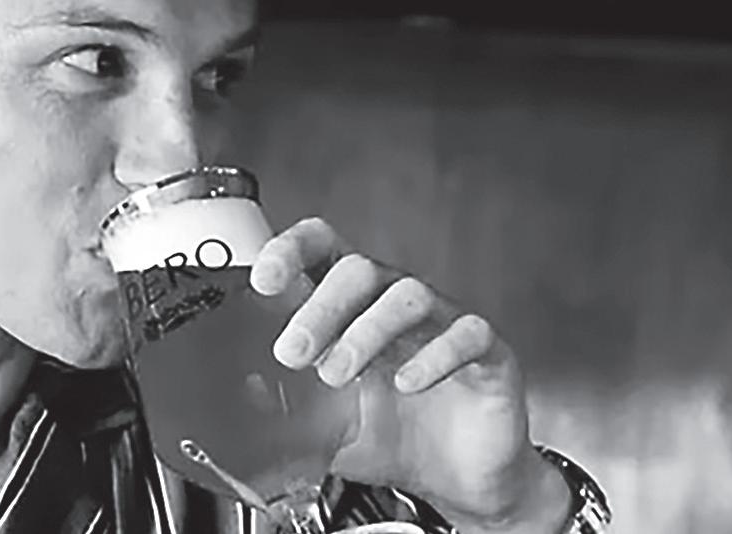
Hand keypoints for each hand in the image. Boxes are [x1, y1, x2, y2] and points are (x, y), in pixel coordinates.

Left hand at [250, 218, 572, 532]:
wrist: (460, 482)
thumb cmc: (392, 438)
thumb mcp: (326, 425)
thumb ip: (288, 407)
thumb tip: (241, 392)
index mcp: (353, 306)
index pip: (323, 250)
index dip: (292, 251)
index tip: (264, 281)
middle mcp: (396, 303)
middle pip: (359, 269)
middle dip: (320, 306)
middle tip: (293, 351)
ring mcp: (445, 323)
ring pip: (407, 296)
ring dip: (366, 331)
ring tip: (338, 373)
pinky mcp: (489, 353)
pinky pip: (466, 334)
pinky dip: (434, 355)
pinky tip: (406, 384)